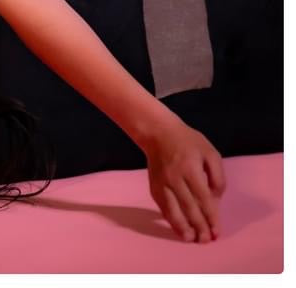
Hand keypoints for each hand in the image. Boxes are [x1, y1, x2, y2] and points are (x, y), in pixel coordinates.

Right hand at [142, 117, 225, 242]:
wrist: (158, 132)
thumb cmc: (188, 141)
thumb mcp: (209, 152)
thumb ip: (217, 176)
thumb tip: (215, 199)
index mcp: (190, 168)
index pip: (203, 198)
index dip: (210, 216)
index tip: (216, 231)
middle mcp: (174, 177)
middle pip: (188, 207)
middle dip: (199, 226)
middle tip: (206, 240)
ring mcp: (161, 182)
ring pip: (172, 210)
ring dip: (182, 227)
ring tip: (191, 239)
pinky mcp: (153, 186)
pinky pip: (162, 207)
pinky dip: (170, 219)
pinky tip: (178, 228)